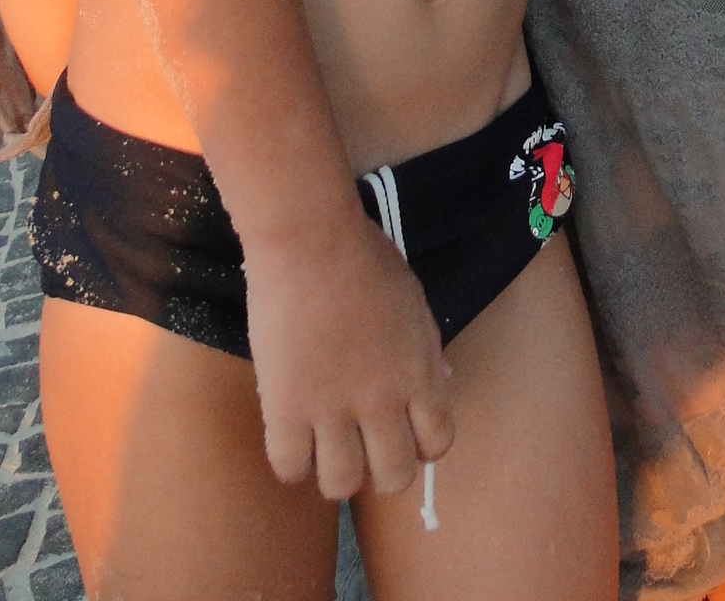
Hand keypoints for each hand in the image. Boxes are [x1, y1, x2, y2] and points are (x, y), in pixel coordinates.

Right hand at [246, 210, 455, 499]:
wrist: (310, 238)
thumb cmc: (363, 258)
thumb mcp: (413, 301)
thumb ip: (426, 349)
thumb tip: (439, 384)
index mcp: (419, 372)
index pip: (438, 442)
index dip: (421, 444)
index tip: (403, 430)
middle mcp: (382, 400)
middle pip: (395, 476)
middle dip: (382, 467)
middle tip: (363, 444)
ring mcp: (332, 408)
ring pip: (342, 485)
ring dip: (337, 473)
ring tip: (325, 447)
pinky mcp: (285, 407)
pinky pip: (289, 469)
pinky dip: (293, 463)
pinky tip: (292, 436)